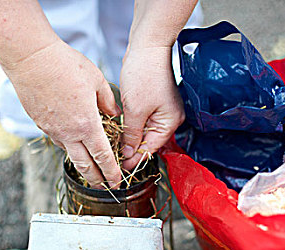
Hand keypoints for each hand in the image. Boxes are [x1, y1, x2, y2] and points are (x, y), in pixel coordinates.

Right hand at [3, 40, 121, 187]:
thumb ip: (107, 101)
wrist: (31, 58)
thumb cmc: (65, 65)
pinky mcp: (40, 124)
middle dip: (96, 179)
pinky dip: (68, 146)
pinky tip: (73, 142)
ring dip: (81, 164)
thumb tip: (113, 113)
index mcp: (87, 124)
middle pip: (84, 166)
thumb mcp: (96, 80)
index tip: (116, 182)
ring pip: (69, 154)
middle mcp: (68, 133)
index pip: (102, 156)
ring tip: (90, 168)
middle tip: (104, 187)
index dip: (111, 172)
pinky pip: (58, 140)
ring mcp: (52, 130)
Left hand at [120, 47, 184, 169]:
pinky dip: (132, 127)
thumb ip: (131, 134)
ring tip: (114, 148)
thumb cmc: (145, 73)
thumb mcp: (135, 110)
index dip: (134, 159)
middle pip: (148, 143)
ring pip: (144, 133)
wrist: (147, 46)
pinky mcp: (153, 102)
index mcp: (170, 123)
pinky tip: (119, 131)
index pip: (150, 149)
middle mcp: (169, 119)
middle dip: (132, 151)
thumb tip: (128, 154)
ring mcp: (162, 111)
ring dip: (130, 139)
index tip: (120, 168)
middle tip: (114, 160)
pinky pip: (142, 121)